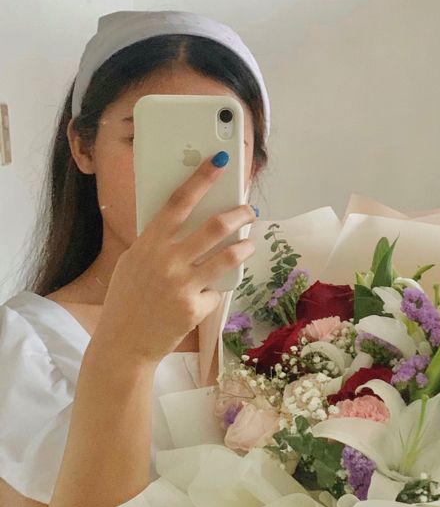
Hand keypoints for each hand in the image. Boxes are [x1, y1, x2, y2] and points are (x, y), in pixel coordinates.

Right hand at [93, 156, 256, 363]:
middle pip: (213, 227)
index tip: (220, 162)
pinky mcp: (195, 309)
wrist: (123, 344)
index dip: (202, 178)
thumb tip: (189, 221)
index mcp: (148, 244)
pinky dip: (215, 290)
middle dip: (238, 214)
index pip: (179, 202)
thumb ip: (157, 243)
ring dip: (244, 246)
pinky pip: (216, 291)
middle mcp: (166, 261)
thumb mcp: (133, 263)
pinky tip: (208, 294)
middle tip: (249, 211)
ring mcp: (182, 286)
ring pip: (228, 257)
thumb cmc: (127, 299)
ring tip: (249, 243)